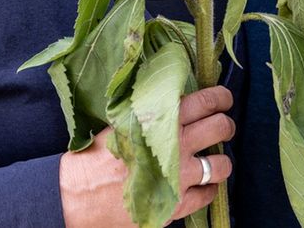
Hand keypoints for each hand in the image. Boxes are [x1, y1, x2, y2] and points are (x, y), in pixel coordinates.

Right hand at [60, 85, 234, 227]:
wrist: (77, 194)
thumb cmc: (97, 155)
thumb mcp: (122, 122)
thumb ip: (152, 111)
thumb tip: (177, 98)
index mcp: (160, 119)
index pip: (206, 100)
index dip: (221, 99)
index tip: (223, 101)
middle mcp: (175, 145)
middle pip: (221, 127)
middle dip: (225, 126)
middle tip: (221, 128)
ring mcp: (178, 176)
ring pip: (222, 164)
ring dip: (220, 161)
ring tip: (213, 160)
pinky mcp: (176, 204)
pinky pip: (208, 195)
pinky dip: (208, 190)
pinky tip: (201, 186)